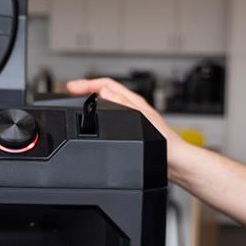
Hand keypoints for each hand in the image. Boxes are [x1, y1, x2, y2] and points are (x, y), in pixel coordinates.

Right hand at [65, 77, 188, 171]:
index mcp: (134, 101)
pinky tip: (95, 121)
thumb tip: (105, 92)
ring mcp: (133, 117)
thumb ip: (123, 104)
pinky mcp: (133, 129)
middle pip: (105, 90)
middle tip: (70, 92)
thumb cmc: (164, 145)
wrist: (174, 161)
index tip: (72, 87)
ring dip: (92, 99)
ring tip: (78, 102)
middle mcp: (133, 107)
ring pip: (107, 102)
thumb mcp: (140, 121)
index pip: (106, 84)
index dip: (87, 83)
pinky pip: (111, 115)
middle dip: (86, 88)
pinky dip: (99, 114)